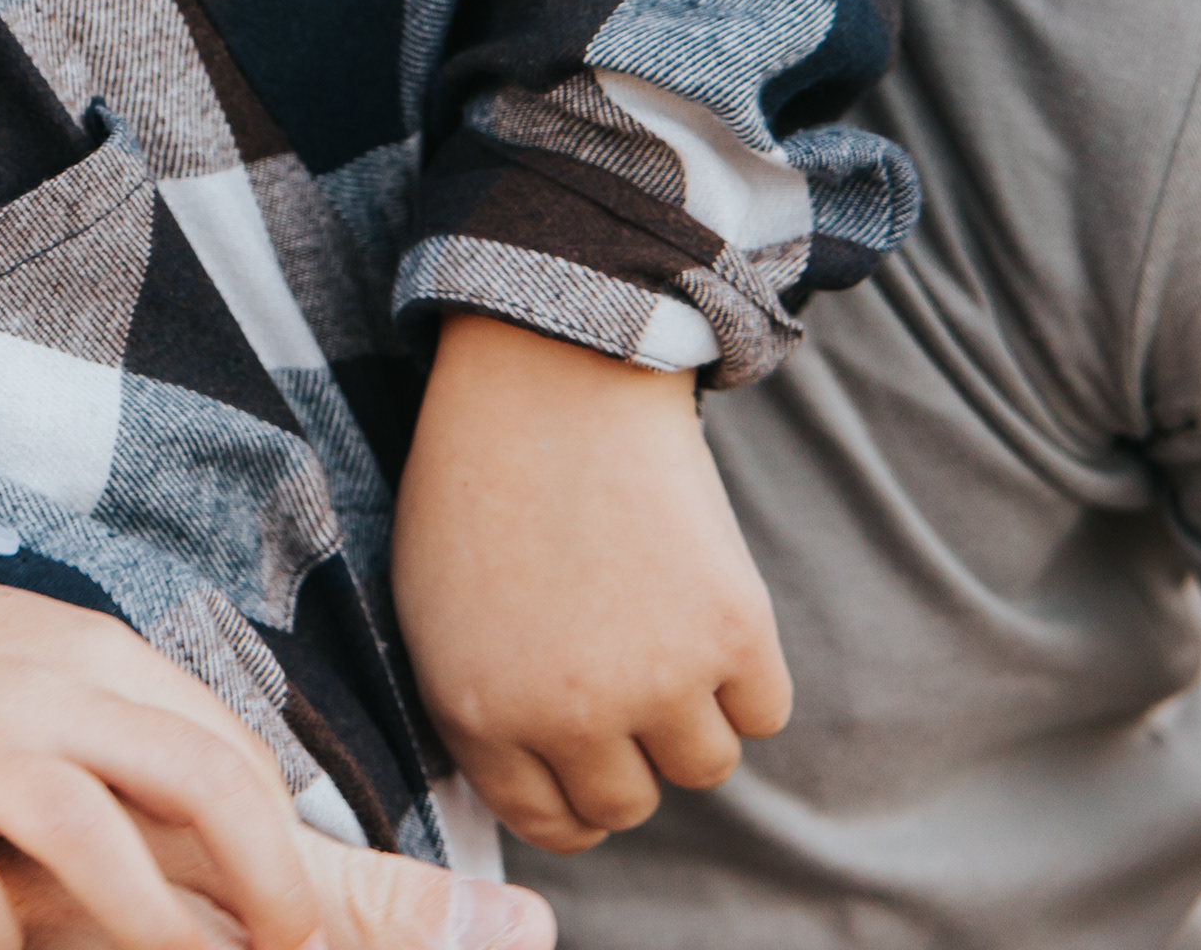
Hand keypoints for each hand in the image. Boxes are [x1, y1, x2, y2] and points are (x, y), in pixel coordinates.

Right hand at [0, 572, 321, 949]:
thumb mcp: (44, 660)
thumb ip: (137, 718)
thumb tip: (263, 805)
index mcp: (89, 653)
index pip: (229, 747)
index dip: (285, 842)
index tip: (298, 915)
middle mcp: (36, 691)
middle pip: (195, 778)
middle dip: (268, 881)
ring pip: (88, 833)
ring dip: (155, 922)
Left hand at [394, 313, 792, 852]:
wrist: (549, 379)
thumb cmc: (483, 483)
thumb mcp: (435, 609)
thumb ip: (482, 708)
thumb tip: (542, 785)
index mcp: (478, 711)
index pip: (549, 821)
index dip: (577, 803)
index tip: (595, 773)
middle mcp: (565, 714)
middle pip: (631, 803)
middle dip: (632, 758)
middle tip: (628, 688)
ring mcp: (655, 679)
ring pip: (706, 766)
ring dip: (694, 716)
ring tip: (659, 632)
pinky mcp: (733, 634)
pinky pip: (765, 712)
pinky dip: (747, 676)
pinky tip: (703, 608)